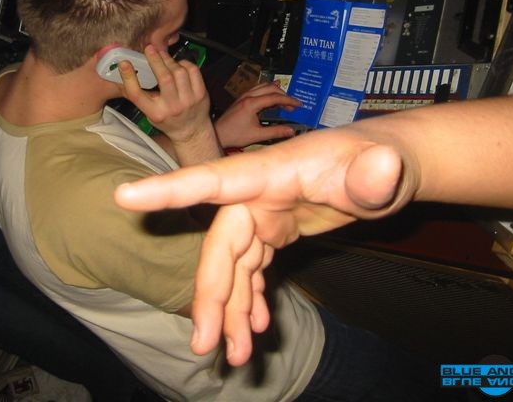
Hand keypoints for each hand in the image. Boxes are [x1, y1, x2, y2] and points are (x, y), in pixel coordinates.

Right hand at [115, 125, 415, 362]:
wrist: (388, 164)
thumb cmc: (381, 157)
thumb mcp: (382, 167)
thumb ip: (374, 175)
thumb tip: (382, 170)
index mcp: (271, 173)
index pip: (214, 181)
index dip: (169, 190)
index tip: (125, 196)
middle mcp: (257, 193)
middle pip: (221, 245)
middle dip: (211, 294)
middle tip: (206, 344)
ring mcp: (264, 212)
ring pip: (232, 264)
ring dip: (231, 308)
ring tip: (235, 354)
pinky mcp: (274, 227)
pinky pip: (250, 266)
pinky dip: (249, 296)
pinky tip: (257, 324)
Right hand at [119, 45, 212, 146]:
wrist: (191, 131)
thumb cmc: (166, 120)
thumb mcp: (148, 112)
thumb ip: (137, 95)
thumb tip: (120, 74)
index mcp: (155, 113)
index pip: (137, 95)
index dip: (129, 77)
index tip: (124, 63)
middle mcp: (172, 107)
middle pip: (163, 78)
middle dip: (155, 60)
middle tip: (150, 49)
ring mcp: (189, 100)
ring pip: (179, 72)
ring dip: (170, 61)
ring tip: (163, 56)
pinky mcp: (201, 94)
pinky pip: (193, 71)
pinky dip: (184, 63)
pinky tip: (179, 64)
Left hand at [214, 82, 301, 147]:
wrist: (218, 134)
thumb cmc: (233, 135)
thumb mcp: (257, 135)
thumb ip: (275, 132)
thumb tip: (290, 131)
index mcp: (252, 104)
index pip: (275, 97)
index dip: (289, 100)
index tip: (299, 104)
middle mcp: (248, 97)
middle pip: (271, 89)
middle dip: (284, 96)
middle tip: (293, 106)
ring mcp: (244, 97)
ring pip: (264, 87)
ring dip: (276, 92)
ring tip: (285, 103)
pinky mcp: (242, 99)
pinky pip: (258, 90)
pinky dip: (268, 92)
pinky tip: (272, 98)